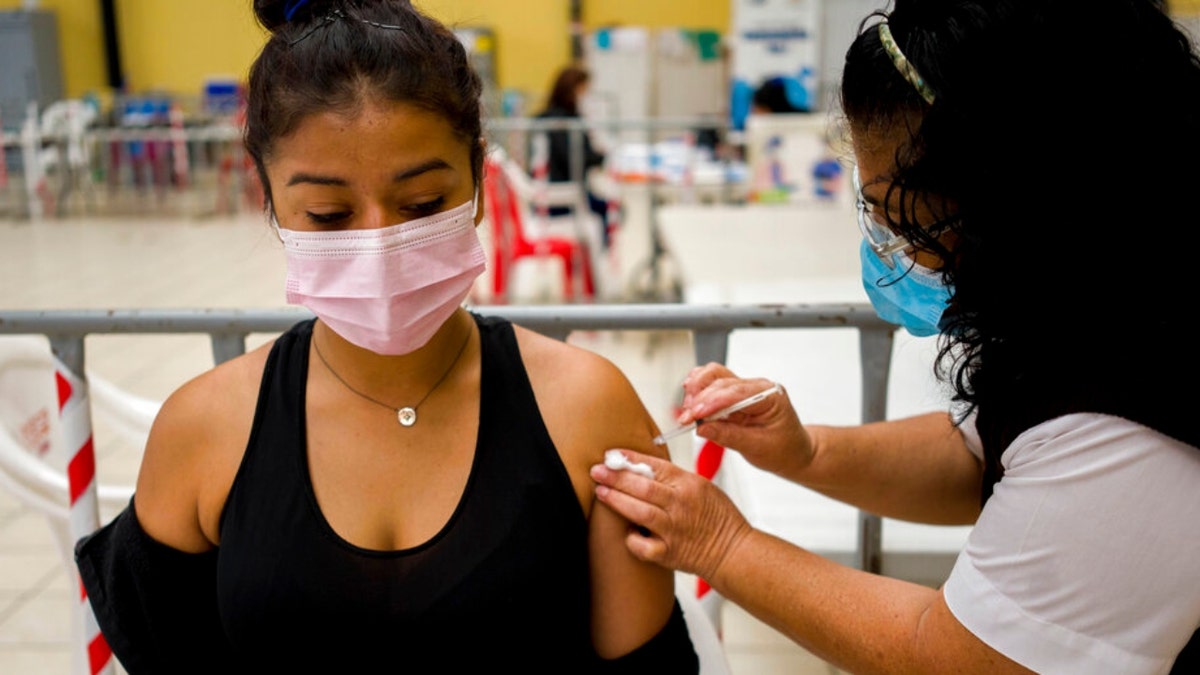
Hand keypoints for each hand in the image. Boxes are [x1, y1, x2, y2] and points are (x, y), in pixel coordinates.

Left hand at [590, 451, 752, 582]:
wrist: (732, 551)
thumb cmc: (717, 518)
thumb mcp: (702, 486)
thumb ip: (673, 478)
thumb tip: (640, 468)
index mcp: (689, 485)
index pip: (655, 466)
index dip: (630, 459)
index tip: (611, 455)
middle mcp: (680, 505)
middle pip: (642, 486)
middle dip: (616, 477)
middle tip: (597, 471)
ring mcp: (673, 530)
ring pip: (639, 511)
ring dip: (616, 500)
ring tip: (601, 492)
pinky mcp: (669, 553)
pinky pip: (642, 546)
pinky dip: (631, 539)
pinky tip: (627, 531)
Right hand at [679, 363, 812, 477]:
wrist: (793, 453)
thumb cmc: (784, 450)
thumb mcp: (758, 448)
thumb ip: (729, 436)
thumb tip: (702, 427)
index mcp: (770, 395)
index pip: (735, 391)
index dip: (711, 402)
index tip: (694, 415)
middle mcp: (756, 387)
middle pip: (721, 380)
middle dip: (699, 399)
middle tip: (685, 418)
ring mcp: (744, 389)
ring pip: (714, 376)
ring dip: (696, 390)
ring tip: (686, 410)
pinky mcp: (733, 395)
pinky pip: (712, 385)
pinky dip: (698, 391)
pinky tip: (690, 402)